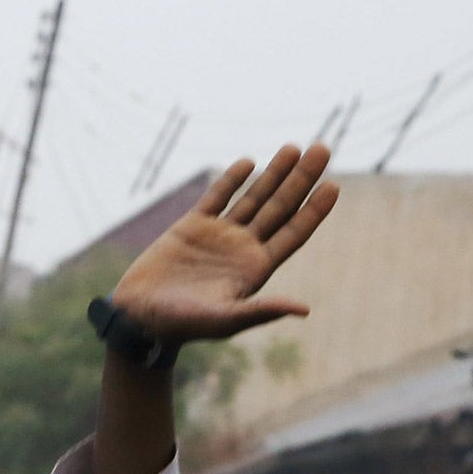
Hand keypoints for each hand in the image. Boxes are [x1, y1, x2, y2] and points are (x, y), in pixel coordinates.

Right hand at [110, 144, 337, 342]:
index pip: (293, 233)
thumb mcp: (224, 320)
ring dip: (274, 173)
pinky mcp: (191, 226)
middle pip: (280, 207)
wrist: (139, 316)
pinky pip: (216, 197)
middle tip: (323, 148)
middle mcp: (242, 248)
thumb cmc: (182, 325)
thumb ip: (261, 311)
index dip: (314, 210)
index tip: (333, 185)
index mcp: (255, 268)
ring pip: (253, 197)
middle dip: (301, 178)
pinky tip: (249, 163)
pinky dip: (231, 179)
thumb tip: (303, 309)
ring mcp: (218, 235)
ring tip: (294, 147)